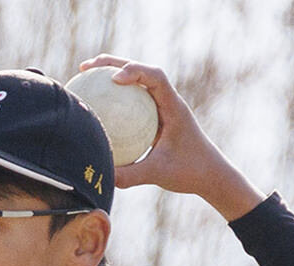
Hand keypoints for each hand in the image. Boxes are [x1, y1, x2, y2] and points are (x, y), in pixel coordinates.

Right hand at [77, 55, 264, 220]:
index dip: (134, 70)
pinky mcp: (155, 115)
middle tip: (86, 68)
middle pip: (140, 69)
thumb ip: (131, 175)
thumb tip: (102, 174)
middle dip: (112, 63)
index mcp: (173, 106)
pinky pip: (132, 101)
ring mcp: (161, 106)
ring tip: (84, 76)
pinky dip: (114, 98)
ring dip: (111, 74)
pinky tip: (92, 106)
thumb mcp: (158, 174)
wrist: (210, 174)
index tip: (113, 79)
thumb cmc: (189, 172)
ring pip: (135, 81)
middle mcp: (167, 100)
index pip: (156, 77)